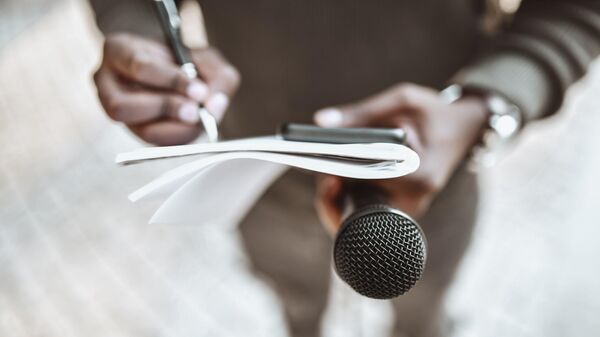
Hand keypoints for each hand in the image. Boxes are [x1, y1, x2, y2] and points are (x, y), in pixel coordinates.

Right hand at [94, 33, 239, 144]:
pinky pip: (155, 145)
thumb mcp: (206, 58)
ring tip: (198, 118)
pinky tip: (194, 127)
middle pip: (123, 106)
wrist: (171, 68)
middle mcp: (106, 83)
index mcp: (118, 51)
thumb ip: (217, 77)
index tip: (200, 91)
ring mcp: (115, 112)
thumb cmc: (185, 60)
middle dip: (166, 110)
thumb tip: (214, 106)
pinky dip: (179, 138)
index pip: (139, 66)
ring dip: (174, 128)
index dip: (171, 81)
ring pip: (138, 130)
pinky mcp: (135, 133)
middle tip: (196, 111)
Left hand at [313, 83, 487, 233]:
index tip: (319, 167)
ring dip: (338, 194)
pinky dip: (349, 194)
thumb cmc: (434, 112)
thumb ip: (362, 111)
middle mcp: (415, 198)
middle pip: (360, 205)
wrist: (465, 130)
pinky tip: (337, 176)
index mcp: (419, 174)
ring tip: (324, 170)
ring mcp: (408, 208)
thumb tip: (320, 122)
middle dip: (334, 189)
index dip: (339, 176)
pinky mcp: (401, 208)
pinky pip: (367, 208)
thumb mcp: (403, 100)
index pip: (369, 181)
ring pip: (360, 212)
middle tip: (317, 170)